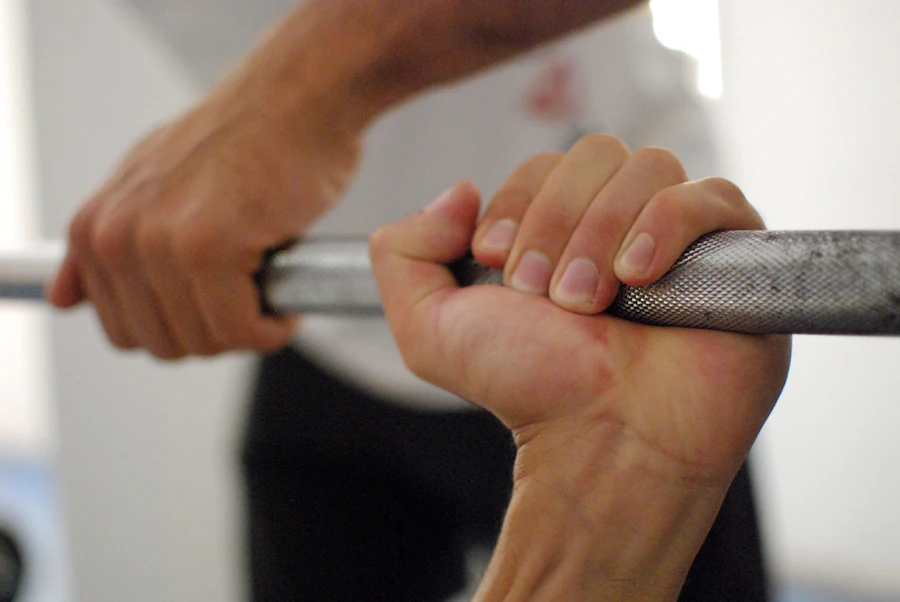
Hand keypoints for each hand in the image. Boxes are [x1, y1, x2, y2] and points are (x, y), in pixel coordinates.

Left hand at [46, 84, 361, 358]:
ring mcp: (160, 243)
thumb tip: (59, 298)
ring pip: (207, 341)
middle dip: (216, 332)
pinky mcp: (209, 248)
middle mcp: (116, 237)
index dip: (181, 326)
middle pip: (165, 344)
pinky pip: (243, 330)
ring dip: (251, 328)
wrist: (297, 96)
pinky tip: (286, 297)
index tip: (216, 300)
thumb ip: (106, 243)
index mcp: (95, 228)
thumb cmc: (242, 139)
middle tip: (250, 291)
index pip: (124, 331)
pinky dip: (275, 326)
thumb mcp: (152, 181)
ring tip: (269, 283)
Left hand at [370, 134, 790, 598]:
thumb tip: (457, 190)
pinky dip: (665, 224)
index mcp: (560, 229)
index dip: (517, 201)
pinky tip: (637, 276)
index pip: (543, 164)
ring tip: (590, 302)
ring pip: (648, 168)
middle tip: (546, 294)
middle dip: (557, 219)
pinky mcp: (732, 254)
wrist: (603, 444)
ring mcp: (679, 236)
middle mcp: (619, 224)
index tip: (498, 262)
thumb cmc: (529, 391)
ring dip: (602, 231)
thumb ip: (403, 253)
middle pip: (595, 153)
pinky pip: (709, 196)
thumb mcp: (430, 328)